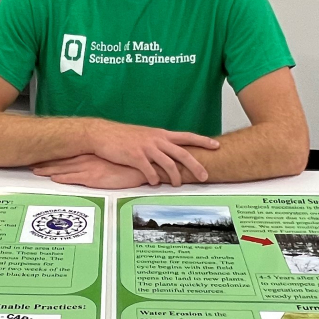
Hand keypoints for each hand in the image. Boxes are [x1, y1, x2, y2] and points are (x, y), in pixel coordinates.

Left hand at [31, 154, 147, 188]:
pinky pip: (74, 178)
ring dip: (49, 170)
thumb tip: (93, 162)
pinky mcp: (94, 178)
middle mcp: (88, 158)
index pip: (68, 153)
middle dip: (46, 161)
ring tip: (36, 170)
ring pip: (64, 169)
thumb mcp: (112, 158)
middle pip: (62, 160)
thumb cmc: (130, 163)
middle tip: (32, 162)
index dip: (54, 155)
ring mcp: (90, 168)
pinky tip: (53, 179)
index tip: (42, 154)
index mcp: (92, 153)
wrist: (142, 165)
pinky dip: (63, 178)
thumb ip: (101, 160)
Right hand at [86, 121, 217, 185]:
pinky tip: (155, 183)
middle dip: (196, 165)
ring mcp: (146, 148)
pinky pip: (149, 170)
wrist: (103, 133)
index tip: (216, 145)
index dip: (202, 141)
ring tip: (177, 184)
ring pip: (168, 163)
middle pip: (182, 153)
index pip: (186, 136)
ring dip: (175, 176)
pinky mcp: (135, 157)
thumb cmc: (123, 136)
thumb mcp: (145, 136)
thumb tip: (169, 153)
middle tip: (205, 176)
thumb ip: (159, 144)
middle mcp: (156, 140)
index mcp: (161, 134)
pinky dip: (154, 178)